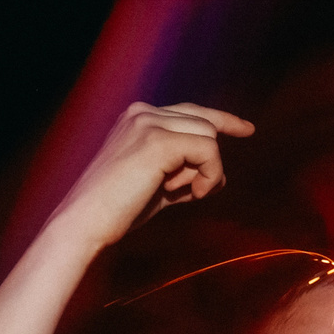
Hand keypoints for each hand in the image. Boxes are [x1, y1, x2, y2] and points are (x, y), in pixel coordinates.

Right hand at [44, 101, 254, 254]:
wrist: (86, 222)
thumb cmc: (119, 210)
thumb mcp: (157, 186)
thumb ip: (185, 174)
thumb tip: (219, 177)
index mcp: (138, 117)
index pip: (191, 111)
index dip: (223, 120)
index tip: (247, 129)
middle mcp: (143, 113)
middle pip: (205, 123)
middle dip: (208, 161)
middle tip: (194, 192)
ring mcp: (148, 124)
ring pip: (209, 136)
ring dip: (205, 171)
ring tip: (179, 194)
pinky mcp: (157, 141)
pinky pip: (208, 150)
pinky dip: (208, 175)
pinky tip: (190, 195)